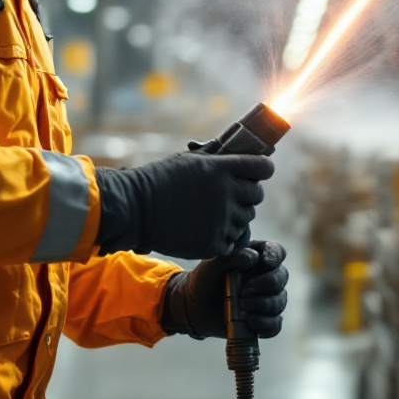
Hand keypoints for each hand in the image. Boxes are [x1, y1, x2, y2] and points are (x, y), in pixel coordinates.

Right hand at [93, 152, 273, 259]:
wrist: (135, 209)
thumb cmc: (158, 180)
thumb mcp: (189, 160)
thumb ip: (216, 160)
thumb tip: (236, 155)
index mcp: (221, 168)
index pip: (263, 167)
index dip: (261, 169)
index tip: (255, 172)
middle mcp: (227, 193)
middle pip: (257, 194)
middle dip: (247, 194)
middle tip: (231, 196)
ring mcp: (222, 220)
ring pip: (246, 219)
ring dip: (235, 216)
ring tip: (212, 214)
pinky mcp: (215, 243)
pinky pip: (233, 240)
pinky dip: (223, 236)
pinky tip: (206, 229)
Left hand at [161, 240, 288, 338]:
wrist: (194, 307)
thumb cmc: (204, 280)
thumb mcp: (212, 264)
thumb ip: (232, 256)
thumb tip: (254, 257)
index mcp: (256, 257)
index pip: (277, 251)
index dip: (275, 256)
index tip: (264, 263)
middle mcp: (265, 277)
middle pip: (282, 277)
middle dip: (267, 284)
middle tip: (244, 291)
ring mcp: (266, 299)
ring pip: (280, 301)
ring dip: (263, 305)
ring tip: (242, 308)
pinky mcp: (263, 320)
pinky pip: (275, 325)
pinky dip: (266, 325)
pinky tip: (251, 323)